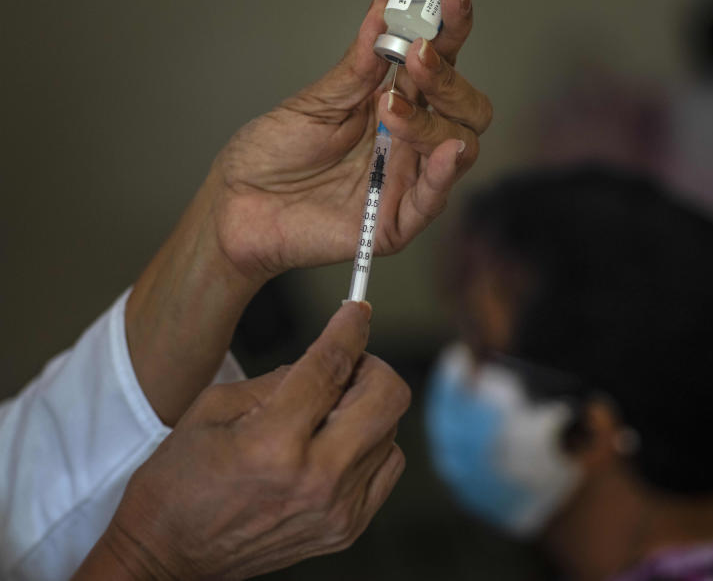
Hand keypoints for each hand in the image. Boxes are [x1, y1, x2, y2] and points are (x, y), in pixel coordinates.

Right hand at [76, 302, 409, 578]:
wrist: (168, 555)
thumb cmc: (180, 482)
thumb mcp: (214, 408)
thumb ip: (279, 377)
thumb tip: (329, 352)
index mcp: (273, 443)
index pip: (332, 367)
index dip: (350, 329)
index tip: (357, 311)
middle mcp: (315, 478)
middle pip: (387, 396)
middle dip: (370, 365)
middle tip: (346, 363)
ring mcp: (337, 509)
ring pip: (392, 429)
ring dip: (367, 407)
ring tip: (329, 410)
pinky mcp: (348, 528)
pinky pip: (387, 465)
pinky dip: (372, 443)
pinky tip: (338, 441)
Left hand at [212, 0, 491, 281]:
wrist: (237, 205)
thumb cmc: (272, 156)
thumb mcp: (315, 102)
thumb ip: (357, 66)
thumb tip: (383, 9)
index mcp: (394, 104)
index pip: (440, 65)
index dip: (451, 31)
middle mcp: (410, 141)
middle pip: (466, 108)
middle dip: (449, 79)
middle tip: (417, 57)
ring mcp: (406, 180)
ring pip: (459, 147)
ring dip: (435, 120)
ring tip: (392, 106)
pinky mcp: (395, 221)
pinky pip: (433, 199)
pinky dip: (444, 173)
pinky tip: (446, 149)